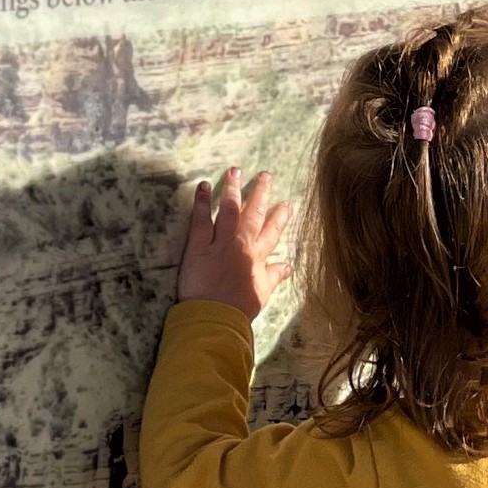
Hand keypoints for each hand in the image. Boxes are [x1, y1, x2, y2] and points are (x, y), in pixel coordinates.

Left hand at [178, 166, 294, 317]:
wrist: (217, 316)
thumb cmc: (240, 308)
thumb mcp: (263, 293)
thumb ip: (275, 276)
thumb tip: (288, 266)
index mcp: (259, 257)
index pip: (273, 231)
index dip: (280, 216)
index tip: (286, 203)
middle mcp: (243, 245)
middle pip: (254, 214)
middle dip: (260, 192)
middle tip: (265, 175)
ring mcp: (221, 243)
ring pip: (230, 210)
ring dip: (233, 189)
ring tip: (234, 171)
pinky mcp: (199, 246)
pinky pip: (201, 220)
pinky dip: (202, 202)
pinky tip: (204, 187)